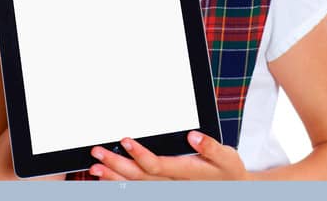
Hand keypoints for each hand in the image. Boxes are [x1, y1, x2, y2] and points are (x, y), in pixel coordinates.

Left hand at [88, 132, 247, 180]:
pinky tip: (107, 180)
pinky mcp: (163, 190)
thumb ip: (210, 146)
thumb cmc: (228, 171)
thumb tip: (193, 135)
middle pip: (140, 177)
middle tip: (97, 153)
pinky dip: (121, 186)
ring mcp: (167, 190)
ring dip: (113, 178)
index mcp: (186, 173)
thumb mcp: (227, 157)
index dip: (139, 154)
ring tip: (94, 168)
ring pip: (136, 186)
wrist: (232, 190)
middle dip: (116, 166)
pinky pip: (139, 190)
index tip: (124, 141)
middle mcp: (172, 184)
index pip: (157, 165)